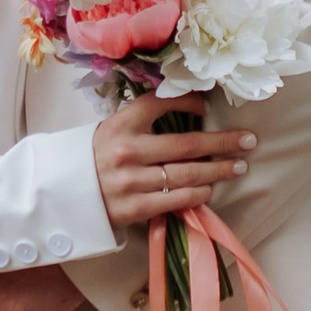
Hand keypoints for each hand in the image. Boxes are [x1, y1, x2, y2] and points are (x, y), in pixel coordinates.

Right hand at [92, 95, 255, 234]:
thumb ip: (142, 120)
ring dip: (218, 170)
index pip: (161, 104)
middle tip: (248, 140)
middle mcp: (127, 151)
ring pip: (187, 175)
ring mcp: (131, 182)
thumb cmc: (94, 159)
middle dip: (222, 142)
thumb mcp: (111, 130)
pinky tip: (211, 189)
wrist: (62, 198)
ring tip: (238, 166)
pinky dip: (199, 194)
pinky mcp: (135, 209)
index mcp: (120, 124)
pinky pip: (177, 200)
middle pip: (187, 145)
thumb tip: (189, 105)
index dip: (190, 102)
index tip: (208, 105)